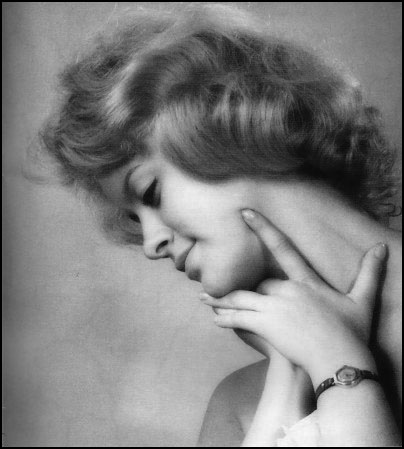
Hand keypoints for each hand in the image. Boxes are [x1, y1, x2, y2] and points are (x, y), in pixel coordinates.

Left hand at [200, 209, 387, 385]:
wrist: (340, 361)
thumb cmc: (351, 332)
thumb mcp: (362, 300)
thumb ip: (370, 272)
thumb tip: (382, 247)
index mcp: (306, 281)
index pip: (282, 247)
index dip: (262, 228)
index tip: (244, 213)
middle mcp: (286, 290)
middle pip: (258, 282)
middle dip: (244, 285)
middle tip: (215, 284)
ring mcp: (274, 308)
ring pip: (241, 298)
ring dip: (222, 299)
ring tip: (203, 298)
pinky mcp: (266, 326)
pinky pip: (239, 319)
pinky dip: (226, 318)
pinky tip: (214, 318)